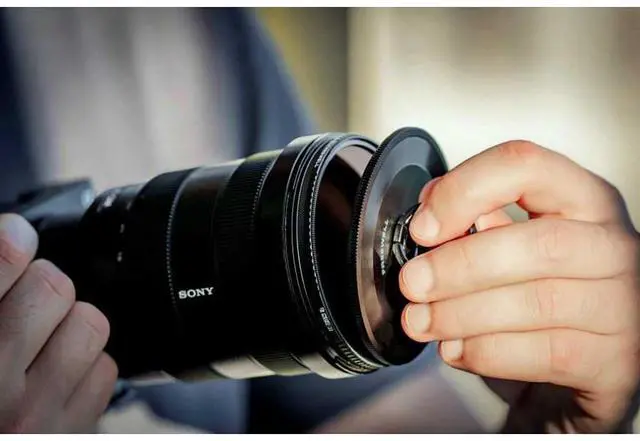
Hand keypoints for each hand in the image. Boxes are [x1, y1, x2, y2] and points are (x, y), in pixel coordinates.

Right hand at [0, 214, 116, 432]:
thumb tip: (15, 237)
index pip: (3, 263)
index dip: (11, 242)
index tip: (16, 237)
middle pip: (53, 287)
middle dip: (41, 284)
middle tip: (22, 301)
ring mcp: (36, 416)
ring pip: (89, 323)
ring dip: (70, 323)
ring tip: (40, 342)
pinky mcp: (71, 432)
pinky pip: (105, 370)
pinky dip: (86, 366)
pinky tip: (54, 376)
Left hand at [399, 141, 639, 432]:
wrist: (591, 358)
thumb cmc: (548, 291)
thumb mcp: (519, 242)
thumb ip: (482, 220)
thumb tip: (429, 211)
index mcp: (582, 199)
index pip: (525, 167)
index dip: (465, 190)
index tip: (424, 227)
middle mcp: (611, 245)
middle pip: (537, 245)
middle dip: (458, 266)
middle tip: (412, 283)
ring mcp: (622, 304)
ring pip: (538, 303)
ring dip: (462, 314)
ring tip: (421, 321)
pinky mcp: (615, 359)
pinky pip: (544, 354)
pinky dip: (486, 352)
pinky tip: (456, 349)